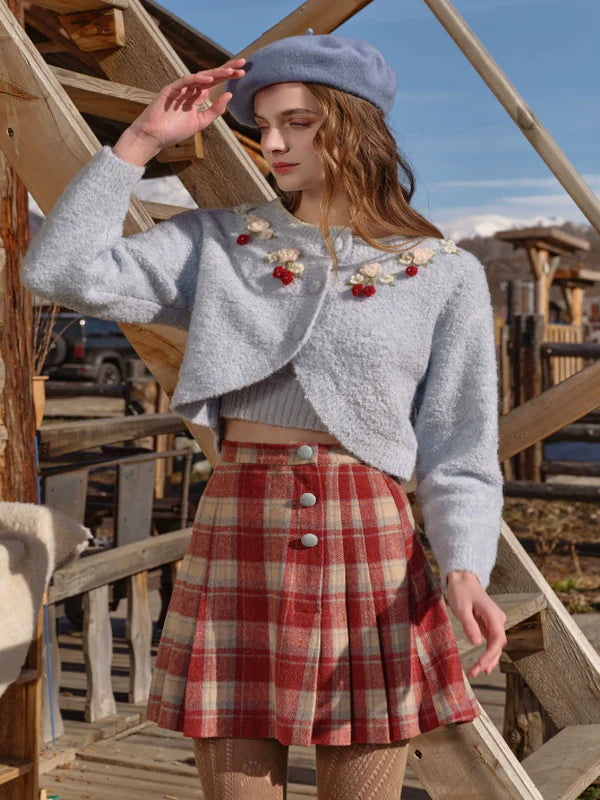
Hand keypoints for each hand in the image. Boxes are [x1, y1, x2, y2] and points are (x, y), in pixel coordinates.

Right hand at [129, 58, 246, 150]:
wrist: (155, 137)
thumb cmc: (175, 131)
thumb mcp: (200, 122)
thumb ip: (214, 110)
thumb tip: (229, 95)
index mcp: (197, 97)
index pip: (215, 83)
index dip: (228, 77)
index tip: (242, 73)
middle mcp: (190, 90)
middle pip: (210, 76)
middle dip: (226, 70)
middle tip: (242, 64)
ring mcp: (180, 89)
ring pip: (200, 77)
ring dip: (215, 74)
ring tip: (229, 72)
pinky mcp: (170, 90)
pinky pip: (185, 82)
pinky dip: (196, 80)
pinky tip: (208, 79)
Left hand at [446, 570, 506, 679]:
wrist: (462, 578)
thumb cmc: (461, 590)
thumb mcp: (461, 607)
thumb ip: (469, 624)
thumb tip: (477, 643)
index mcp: (494, 615)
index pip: (498, 639)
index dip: (491, 655)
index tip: (480, 665)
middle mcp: (498, 619)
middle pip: (498, 645)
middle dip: (488, 660)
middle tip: (474, 672)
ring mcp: (494, 622)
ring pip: (496, 645)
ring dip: (488, 659)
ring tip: (476, 672)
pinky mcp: (488, 624)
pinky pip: (491, 641)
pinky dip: (487, 653)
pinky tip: (483, 664)